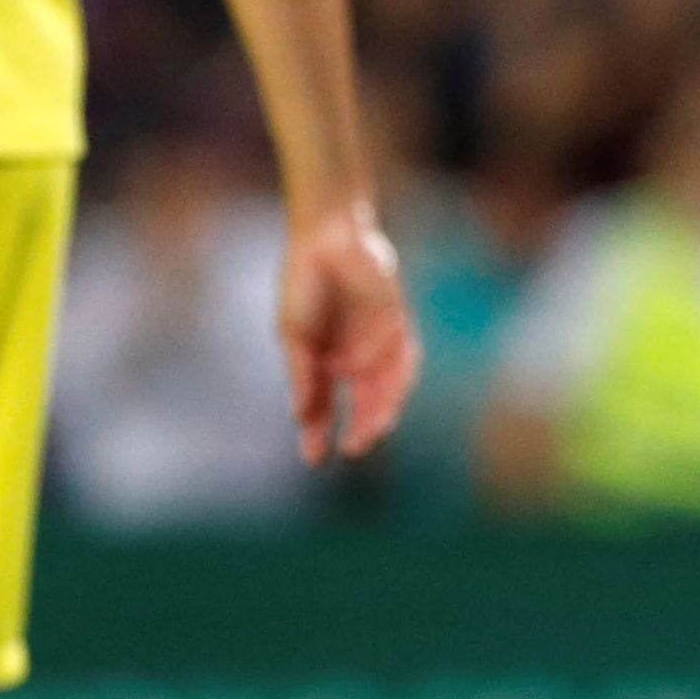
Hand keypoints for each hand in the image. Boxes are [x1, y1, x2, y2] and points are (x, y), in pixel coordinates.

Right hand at [275, 201, 419, 465]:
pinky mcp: (398, 325)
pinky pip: (403, 358)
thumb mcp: (296, 335)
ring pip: (385, 388)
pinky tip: (381, 390)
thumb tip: (301, 416)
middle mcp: (352, 359)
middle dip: (359, 427)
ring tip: (373, 430)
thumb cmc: (305, 284)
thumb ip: (303, 376)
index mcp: (323, 362)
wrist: (329, 239)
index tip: (314, 459)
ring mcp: (377, 344)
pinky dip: (393, 376)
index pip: (323, 407)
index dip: (318, 433)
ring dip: (380, 410)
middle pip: (361, 404)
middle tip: (353, 448)